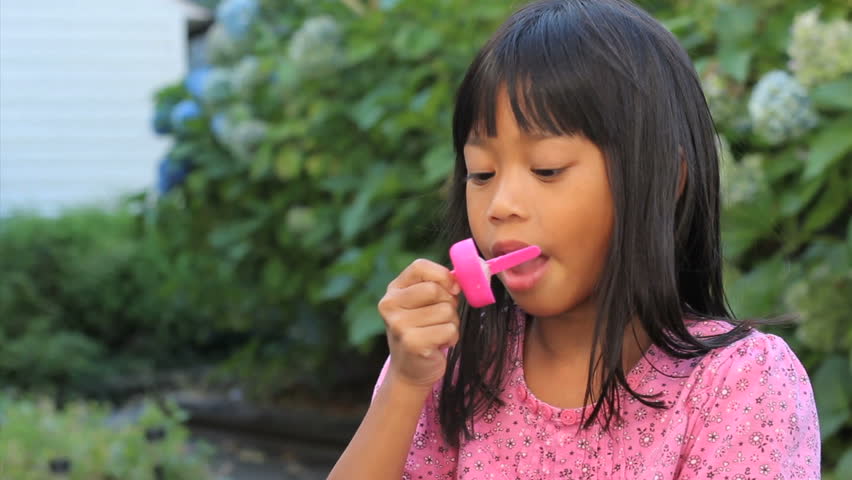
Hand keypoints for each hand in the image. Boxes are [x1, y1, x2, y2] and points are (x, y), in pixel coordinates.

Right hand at [378, 258, 460, 388]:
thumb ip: (442, 285)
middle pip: (435, 289)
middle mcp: (390, 305)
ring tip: (438, 332)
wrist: (410, 369)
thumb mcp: (425, 303)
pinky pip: (449, 330)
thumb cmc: (424, 329)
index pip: (419, 267)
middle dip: (449, 302)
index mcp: (393, 290)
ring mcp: (399, 325)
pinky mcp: (412, 343)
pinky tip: (438, 344)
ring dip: (451, 322)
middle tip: (442, 316)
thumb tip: (477, 270)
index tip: (452, 288)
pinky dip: (451, 337)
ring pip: (446, 310)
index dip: (442, 275)